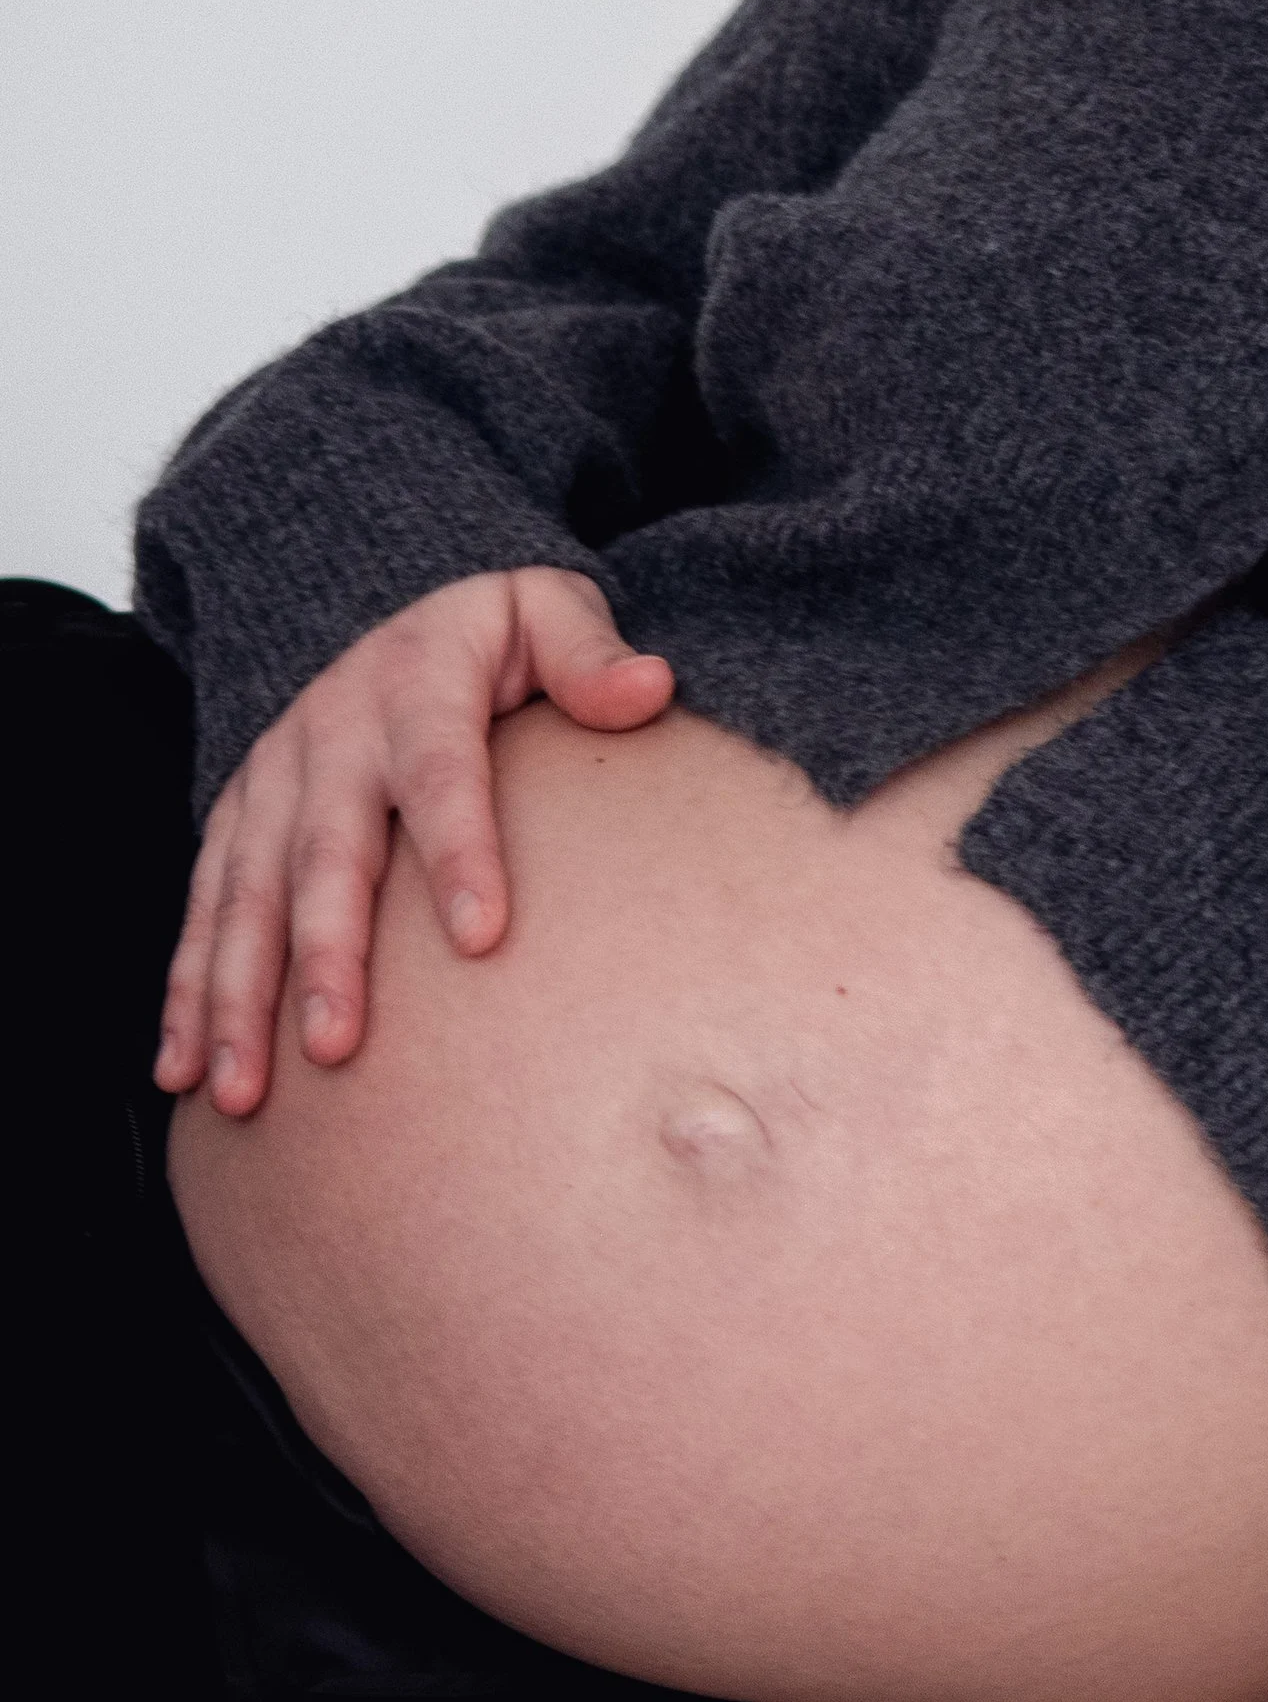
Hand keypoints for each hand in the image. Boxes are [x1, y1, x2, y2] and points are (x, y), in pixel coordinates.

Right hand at [156, 567, 672, 1115]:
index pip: (442, 774)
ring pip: (247, 896)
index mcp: (416, 686)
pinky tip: (185, 1074)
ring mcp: (272, 781)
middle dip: (325, 953)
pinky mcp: (238, 820)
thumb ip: (591, 652)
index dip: (460, 851)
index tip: (483, 938)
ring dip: (238, 997)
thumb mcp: (547, 610)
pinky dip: (188, 993)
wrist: (404, 617)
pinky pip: (206, 912)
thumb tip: (649, 688)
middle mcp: (330, 735)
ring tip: (240, 1091)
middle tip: (336, 1045)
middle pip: (325, 852)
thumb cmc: (498, 635)